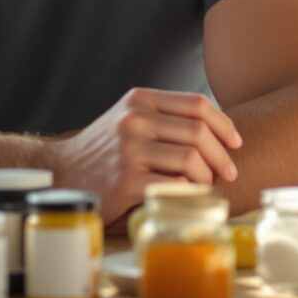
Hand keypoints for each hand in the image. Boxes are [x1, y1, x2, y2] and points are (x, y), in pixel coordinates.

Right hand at [47, 88, 243, 221]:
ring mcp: (128, 150)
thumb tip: (219, 129)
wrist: (62, 174)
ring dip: (207, 177)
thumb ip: (165, 118)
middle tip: (229, 172)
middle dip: (222, 155)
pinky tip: (187, 196)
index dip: (224, 124)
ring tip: (205, 185)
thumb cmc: (104, 151)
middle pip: (199, 132)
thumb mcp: (129, 120)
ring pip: (191, 160)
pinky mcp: (126, 181)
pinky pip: (175, 185)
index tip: (236, 142)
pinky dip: (189, 192)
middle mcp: (133, 120)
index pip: (197, 105)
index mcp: (139, 101)